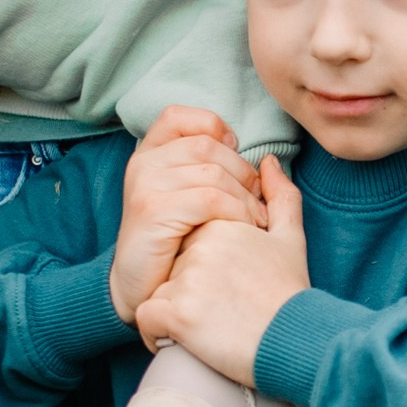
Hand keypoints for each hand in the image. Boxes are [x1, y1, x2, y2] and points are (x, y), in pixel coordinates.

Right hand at [113, 106, 263, 322]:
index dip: (214, 129)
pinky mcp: (153, 212)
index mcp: (150, 155)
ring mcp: (145, 186)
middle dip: (242, 174)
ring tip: (255, 221)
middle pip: (207, 146)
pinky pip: (210, 199)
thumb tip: (265, 162)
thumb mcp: (195, 200)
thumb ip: (218, 173)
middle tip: (258, 203)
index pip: (180, 116)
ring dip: (244, 199)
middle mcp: (142, 164)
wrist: (141, 289)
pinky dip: (236, 213)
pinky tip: (243, 230)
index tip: (233, 157)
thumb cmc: (176, 246)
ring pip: (213, 174)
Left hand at [136, 156, 311, 381]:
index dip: (201, 268)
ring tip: (203, 330)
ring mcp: (186, 279)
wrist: (296, 341)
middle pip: (174, 266)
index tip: (218, 290)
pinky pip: (147, 320)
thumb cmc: (291, 296)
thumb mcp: (291, 241)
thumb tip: (267, 163)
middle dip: (183, 288)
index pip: (190, 239)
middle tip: (212, 312)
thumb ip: (281, 198)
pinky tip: (180, 342)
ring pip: (158, 293)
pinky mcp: (177, 313)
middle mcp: (199, 247)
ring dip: (170, 313)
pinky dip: (157, 334)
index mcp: (221, 226)